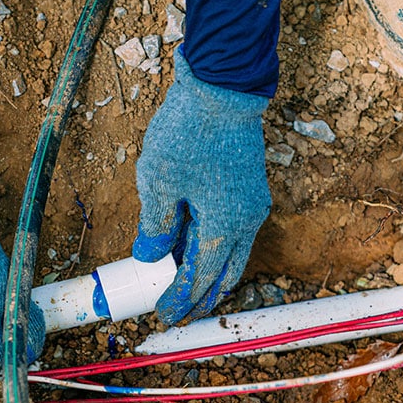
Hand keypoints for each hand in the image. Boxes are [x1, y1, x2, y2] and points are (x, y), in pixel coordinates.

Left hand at [133, 50, 270, 324]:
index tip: (163, 315)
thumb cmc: (189, 132)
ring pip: (233, 254)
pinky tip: (197, 248)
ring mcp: (251, 205)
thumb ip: (155, 225)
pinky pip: (235, 232)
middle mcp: (245, 221)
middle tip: (182, 310)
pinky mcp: (249, 189)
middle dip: (203, 297)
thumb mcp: (158, 182)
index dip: (180, 300)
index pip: (199, 278)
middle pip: (225, 274)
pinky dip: (217, 249)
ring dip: (212, 274)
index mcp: (223, 226)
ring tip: (189, 285)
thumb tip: (151, 255)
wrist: (222, 86)